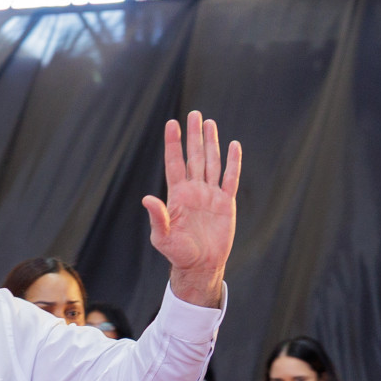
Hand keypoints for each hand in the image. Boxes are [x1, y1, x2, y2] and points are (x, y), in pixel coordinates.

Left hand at [144, 111, 240, 306]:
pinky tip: (234, 146)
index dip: (174, 143)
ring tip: (209, 123)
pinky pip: (230, 179)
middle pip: (194, 157)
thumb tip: (147, 199)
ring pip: (212, 163)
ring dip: (211, 143)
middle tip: (194, 114)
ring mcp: (211, 195)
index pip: (175, 162)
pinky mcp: (226, 203)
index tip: (172, 123)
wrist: (201, 266)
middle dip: (194, 136)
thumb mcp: (163, 237)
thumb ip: (158, 217)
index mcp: (177, 195)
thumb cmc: (178, 253)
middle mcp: (194, 190)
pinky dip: (233, 163)